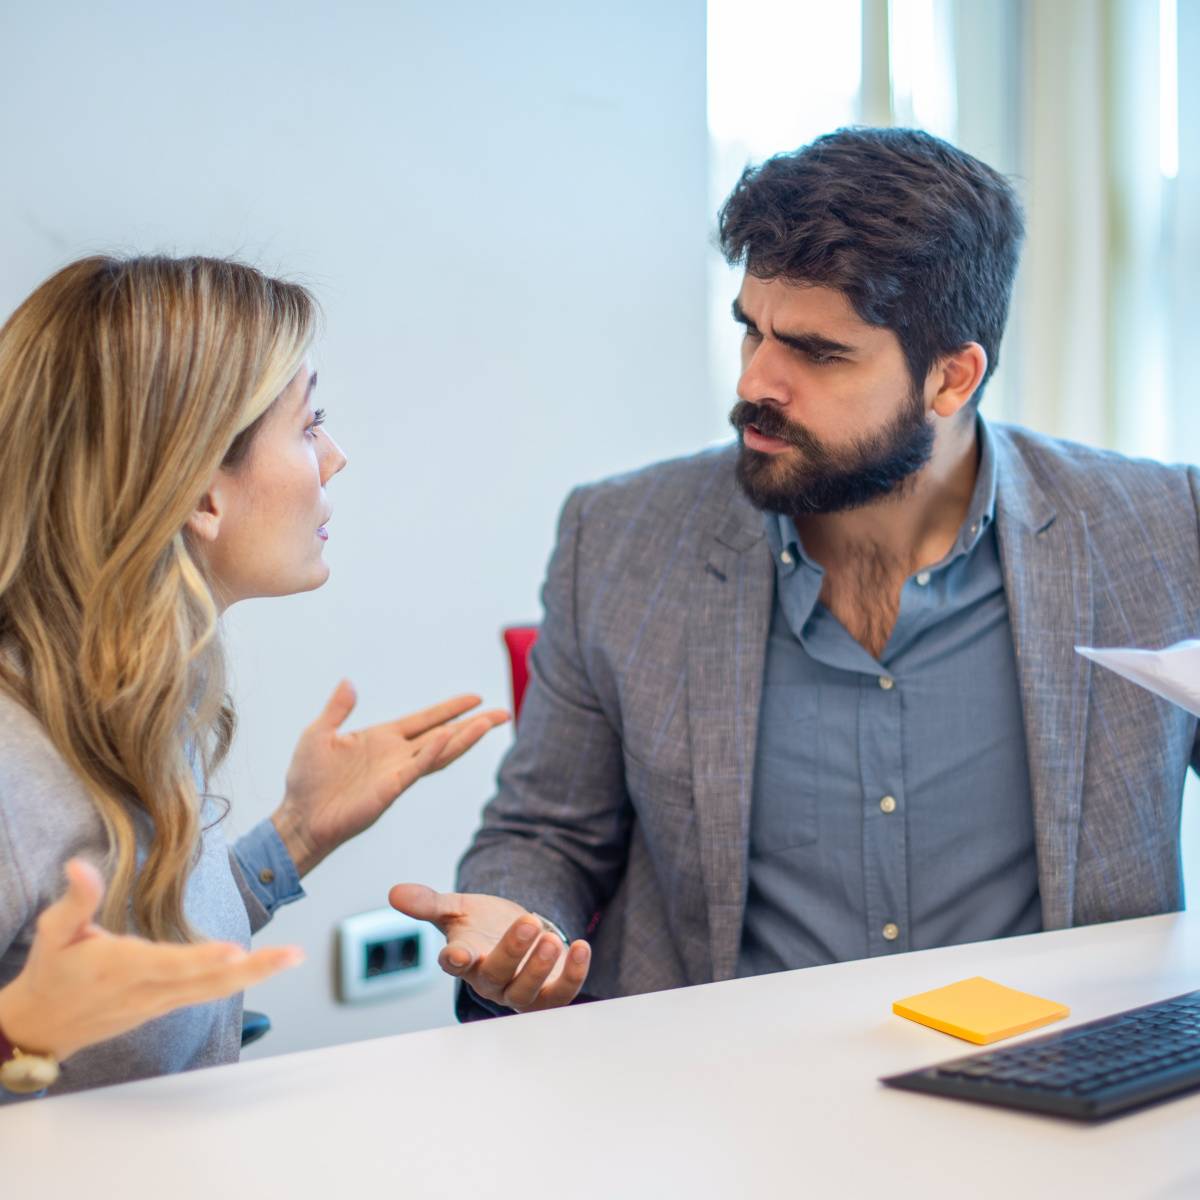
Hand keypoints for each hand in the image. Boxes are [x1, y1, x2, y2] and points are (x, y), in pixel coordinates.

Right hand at [0, 860, 302, 1061]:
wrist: (40, 1027)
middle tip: (292, 956)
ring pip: (214, 991)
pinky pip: (207, 995)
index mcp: (121, 968)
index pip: (168, 965)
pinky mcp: (165, 1006)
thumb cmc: (50, 973)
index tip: (233, 951)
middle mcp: (148, 990)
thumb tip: (79, 864)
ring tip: (292, 957)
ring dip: (256, 974)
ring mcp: (160, 1002)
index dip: (201, 960)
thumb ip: (75, 899)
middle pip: (208, 983)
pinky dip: (236, 982)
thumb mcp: (53, 932)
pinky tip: (264, 968)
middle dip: (253, 969)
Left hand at [272, 683, 508, 875]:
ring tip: (489, 723)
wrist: (300, 816)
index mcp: (383, 739)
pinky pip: (416, 767)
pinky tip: (446, 737)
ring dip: (465, 737)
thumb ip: (337, 709)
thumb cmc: (308, 780)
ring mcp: (397, 772)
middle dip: (474, 724)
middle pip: (445, 735)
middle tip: (503, 713)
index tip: (475, 698)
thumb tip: (349, 682)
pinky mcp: (390, 788)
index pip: (425, 719)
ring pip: (440, 751)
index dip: (450, 709)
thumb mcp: (319, 734)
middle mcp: (397, 755)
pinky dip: (432, 752)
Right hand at [388, 884, 590, 1012]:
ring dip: (541, 967)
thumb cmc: (481, 926)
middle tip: (529, 922)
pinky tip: (582, 946)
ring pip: (528, 990)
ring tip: (552, 937)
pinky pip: (562, 993)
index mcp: (465, 959)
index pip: (455, 965)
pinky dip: (573, 974)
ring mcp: (520, 990)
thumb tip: (394, 892)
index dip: (456, 961)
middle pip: (498, 976)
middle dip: (514, 952)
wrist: (515, 935)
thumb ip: (428, 902)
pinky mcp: (549, 993)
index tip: (459, 952)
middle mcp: (490, 981)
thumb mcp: (456, 908)